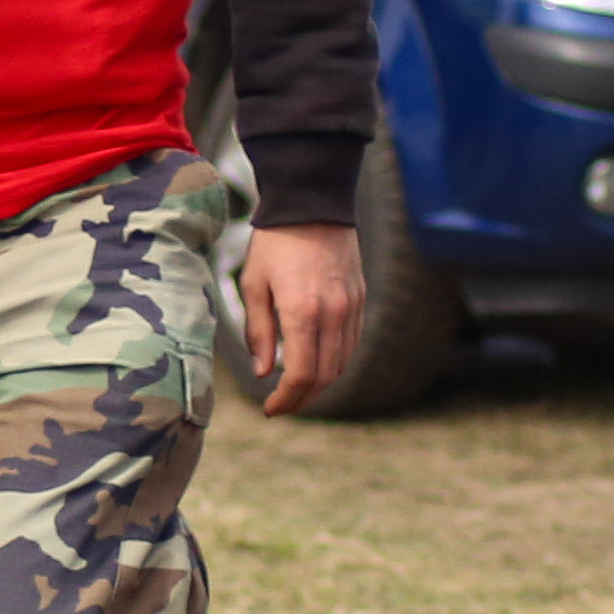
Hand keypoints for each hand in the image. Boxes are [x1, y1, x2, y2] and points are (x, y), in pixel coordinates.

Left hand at [243, 223, 364, 415]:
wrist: (312, 204)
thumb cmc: (275, 243)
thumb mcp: (254, 284)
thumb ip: (258, 331)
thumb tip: (263, 371)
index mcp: (302, 312)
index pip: (300, 375)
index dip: (286, 400)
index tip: (270, 409)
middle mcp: (332, 314)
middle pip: (324, 377)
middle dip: (302, 399)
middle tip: (281, 405)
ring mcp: (350, 308)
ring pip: (341, 364)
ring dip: (320, 384)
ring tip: (296, 389)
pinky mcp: (359, 299)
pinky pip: (350, 343)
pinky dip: (334, 362)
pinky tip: (315, 362)